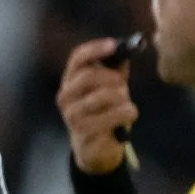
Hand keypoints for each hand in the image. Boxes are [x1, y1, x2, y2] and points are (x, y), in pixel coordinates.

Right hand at [57, 39, 138, 174]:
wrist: (95, 148)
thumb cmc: (103, 112)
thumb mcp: (108, 88)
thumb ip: (115, 69)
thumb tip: (128, 48)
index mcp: (70, 82)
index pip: (77, 59)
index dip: (95, 49)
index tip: (114, 45)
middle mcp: (65, 97)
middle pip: (91, 76)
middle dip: (115, 80)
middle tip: (124, 87)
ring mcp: (72, 116)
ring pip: (105, 96)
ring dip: (124, 98)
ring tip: (125, 105)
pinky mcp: (84, 133)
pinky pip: (114, 115)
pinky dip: (128, 113)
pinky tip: (129, 116)